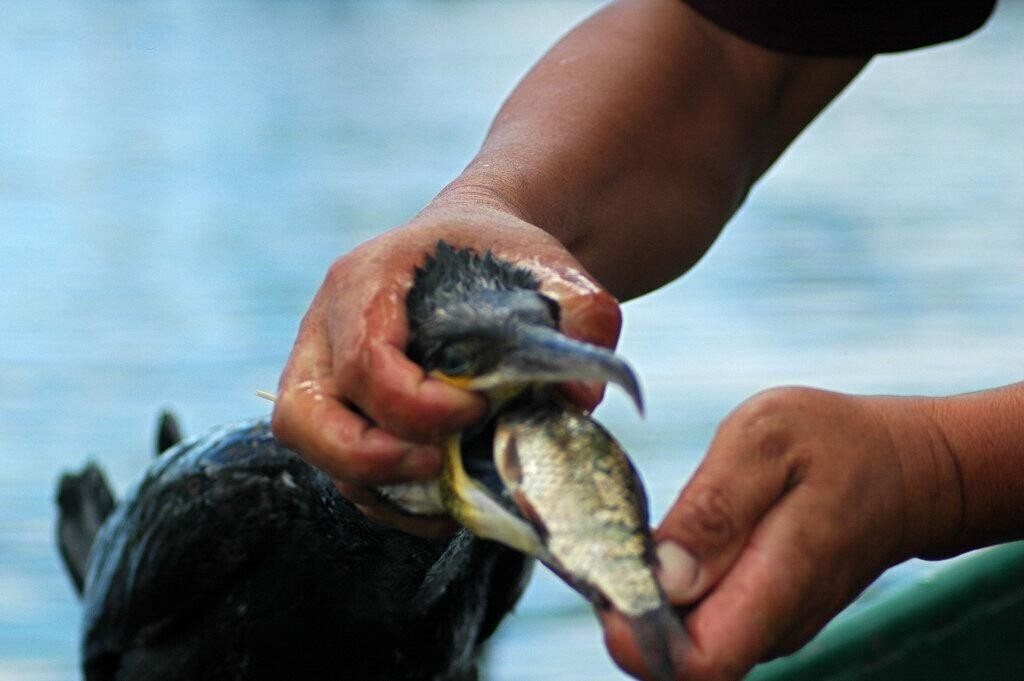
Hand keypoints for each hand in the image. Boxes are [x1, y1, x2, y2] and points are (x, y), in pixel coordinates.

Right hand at [271, 194, 621, 535]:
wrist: (472, 249)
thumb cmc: (502, 257)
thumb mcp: (553, 269)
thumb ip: (582, 316)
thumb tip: (579, 398)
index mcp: (367, 280)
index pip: (363, 360)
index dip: (416, 404)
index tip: (477, 410)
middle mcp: (325, 329)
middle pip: (302, 416)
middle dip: (369, 459)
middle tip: (439, 466)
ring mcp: (321, 372)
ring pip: (312, 450)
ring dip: (379, 485)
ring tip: (450, 489)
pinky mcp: (336, 410)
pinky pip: (339, 469)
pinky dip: (387, 497)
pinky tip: (445, 498)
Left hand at [603, 386, 960, 679]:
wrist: (903, 469)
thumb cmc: (835, 442)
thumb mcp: (767, 441)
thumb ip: (714, 510)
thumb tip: (664, 578)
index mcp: (777, 583)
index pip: (698, 663)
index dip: (637, 635)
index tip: (607, 578)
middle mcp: (773, 625)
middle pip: (678, 658)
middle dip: (631, 606)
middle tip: (613, 541)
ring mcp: (769, 627)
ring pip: (686, 639)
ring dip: (649, 595)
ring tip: (645, 532)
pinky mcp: (762, 617)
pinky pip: (703, 620)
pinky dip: (674, 588)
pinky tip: (675, 542)